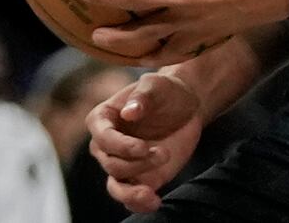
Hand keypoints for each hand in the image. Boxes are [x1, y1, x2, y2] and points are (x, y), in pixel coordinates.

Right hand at [87, 72, 204, 213]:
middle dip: (138, 163)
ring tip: (153, 192)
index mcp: (103, 118)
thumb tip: (129, 112)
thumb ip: (143, 96)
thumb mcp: (157, 84)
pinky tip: (155, 202)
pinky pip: (130, 199)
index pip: (102, 138)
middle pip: (111, 164)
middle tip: (164, 153)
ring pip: (116, 187)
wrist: (187, 106)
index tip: (144, 147)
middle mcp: (106, 145)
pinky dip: (138, 204)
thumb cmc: (166, 90)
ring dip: (135, 189)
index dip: (121, 146)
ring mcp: (122, 163)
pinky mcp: (138, 179)